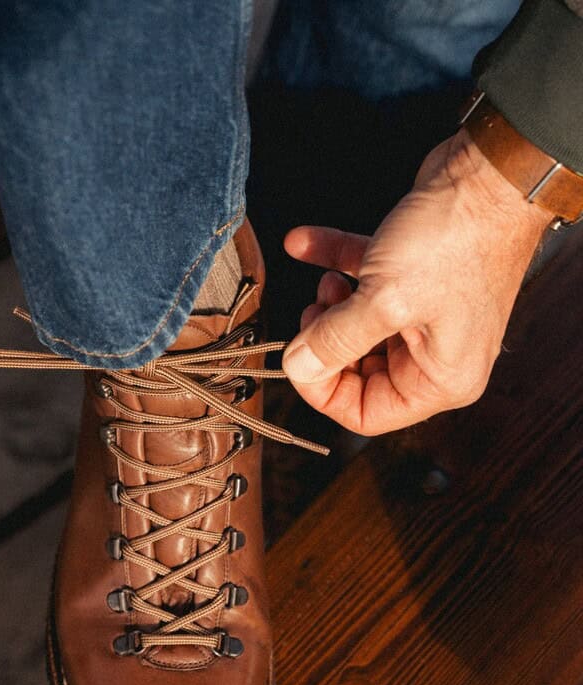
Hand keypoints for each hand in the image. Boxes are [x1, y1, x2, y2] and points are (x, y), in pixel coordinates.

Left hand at [282, 129, 552, 434]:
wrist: (491, 169)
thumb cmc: (456, 240)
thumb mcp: (384, 300)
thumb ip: (334, 339)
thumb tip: (295, 366)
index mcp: (440, 379)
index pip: (367, 413)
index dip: (324, 391)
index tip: (298, 359)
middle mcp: (435, 355)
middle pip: (358, 372)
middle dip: (325, 344)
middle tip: (312, 315)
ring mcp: (425, 316)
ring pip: (357, 328)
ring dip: (329, 305)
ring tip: (324, 282)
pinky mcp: (414, 278)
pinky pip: (363, 282)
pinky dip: (333, 263)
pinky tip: (302, 242)